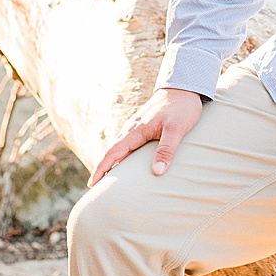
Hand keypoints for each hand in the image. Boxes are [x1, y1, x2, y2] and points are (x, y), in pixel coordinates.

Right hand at [88, 88, 202, 185]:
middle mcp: (131, 129)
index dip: (101, 168)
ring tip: (106, 179)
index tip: (92, 184)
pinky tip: (124, 162)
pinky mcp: (142, 127)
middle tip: (95, 188)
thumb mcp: (176, 129)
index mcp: (136, 130)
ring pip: (118, 147)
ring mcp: (136, 127)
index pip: (113, 152)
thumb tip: (157, 172)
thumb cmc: (181, 108)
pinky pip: (127, 143)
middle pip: (111, 151)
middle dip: (101, 168)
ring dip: (110, 162)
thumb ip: (167, 150)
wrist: (183, 87)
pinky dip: (120, 155)